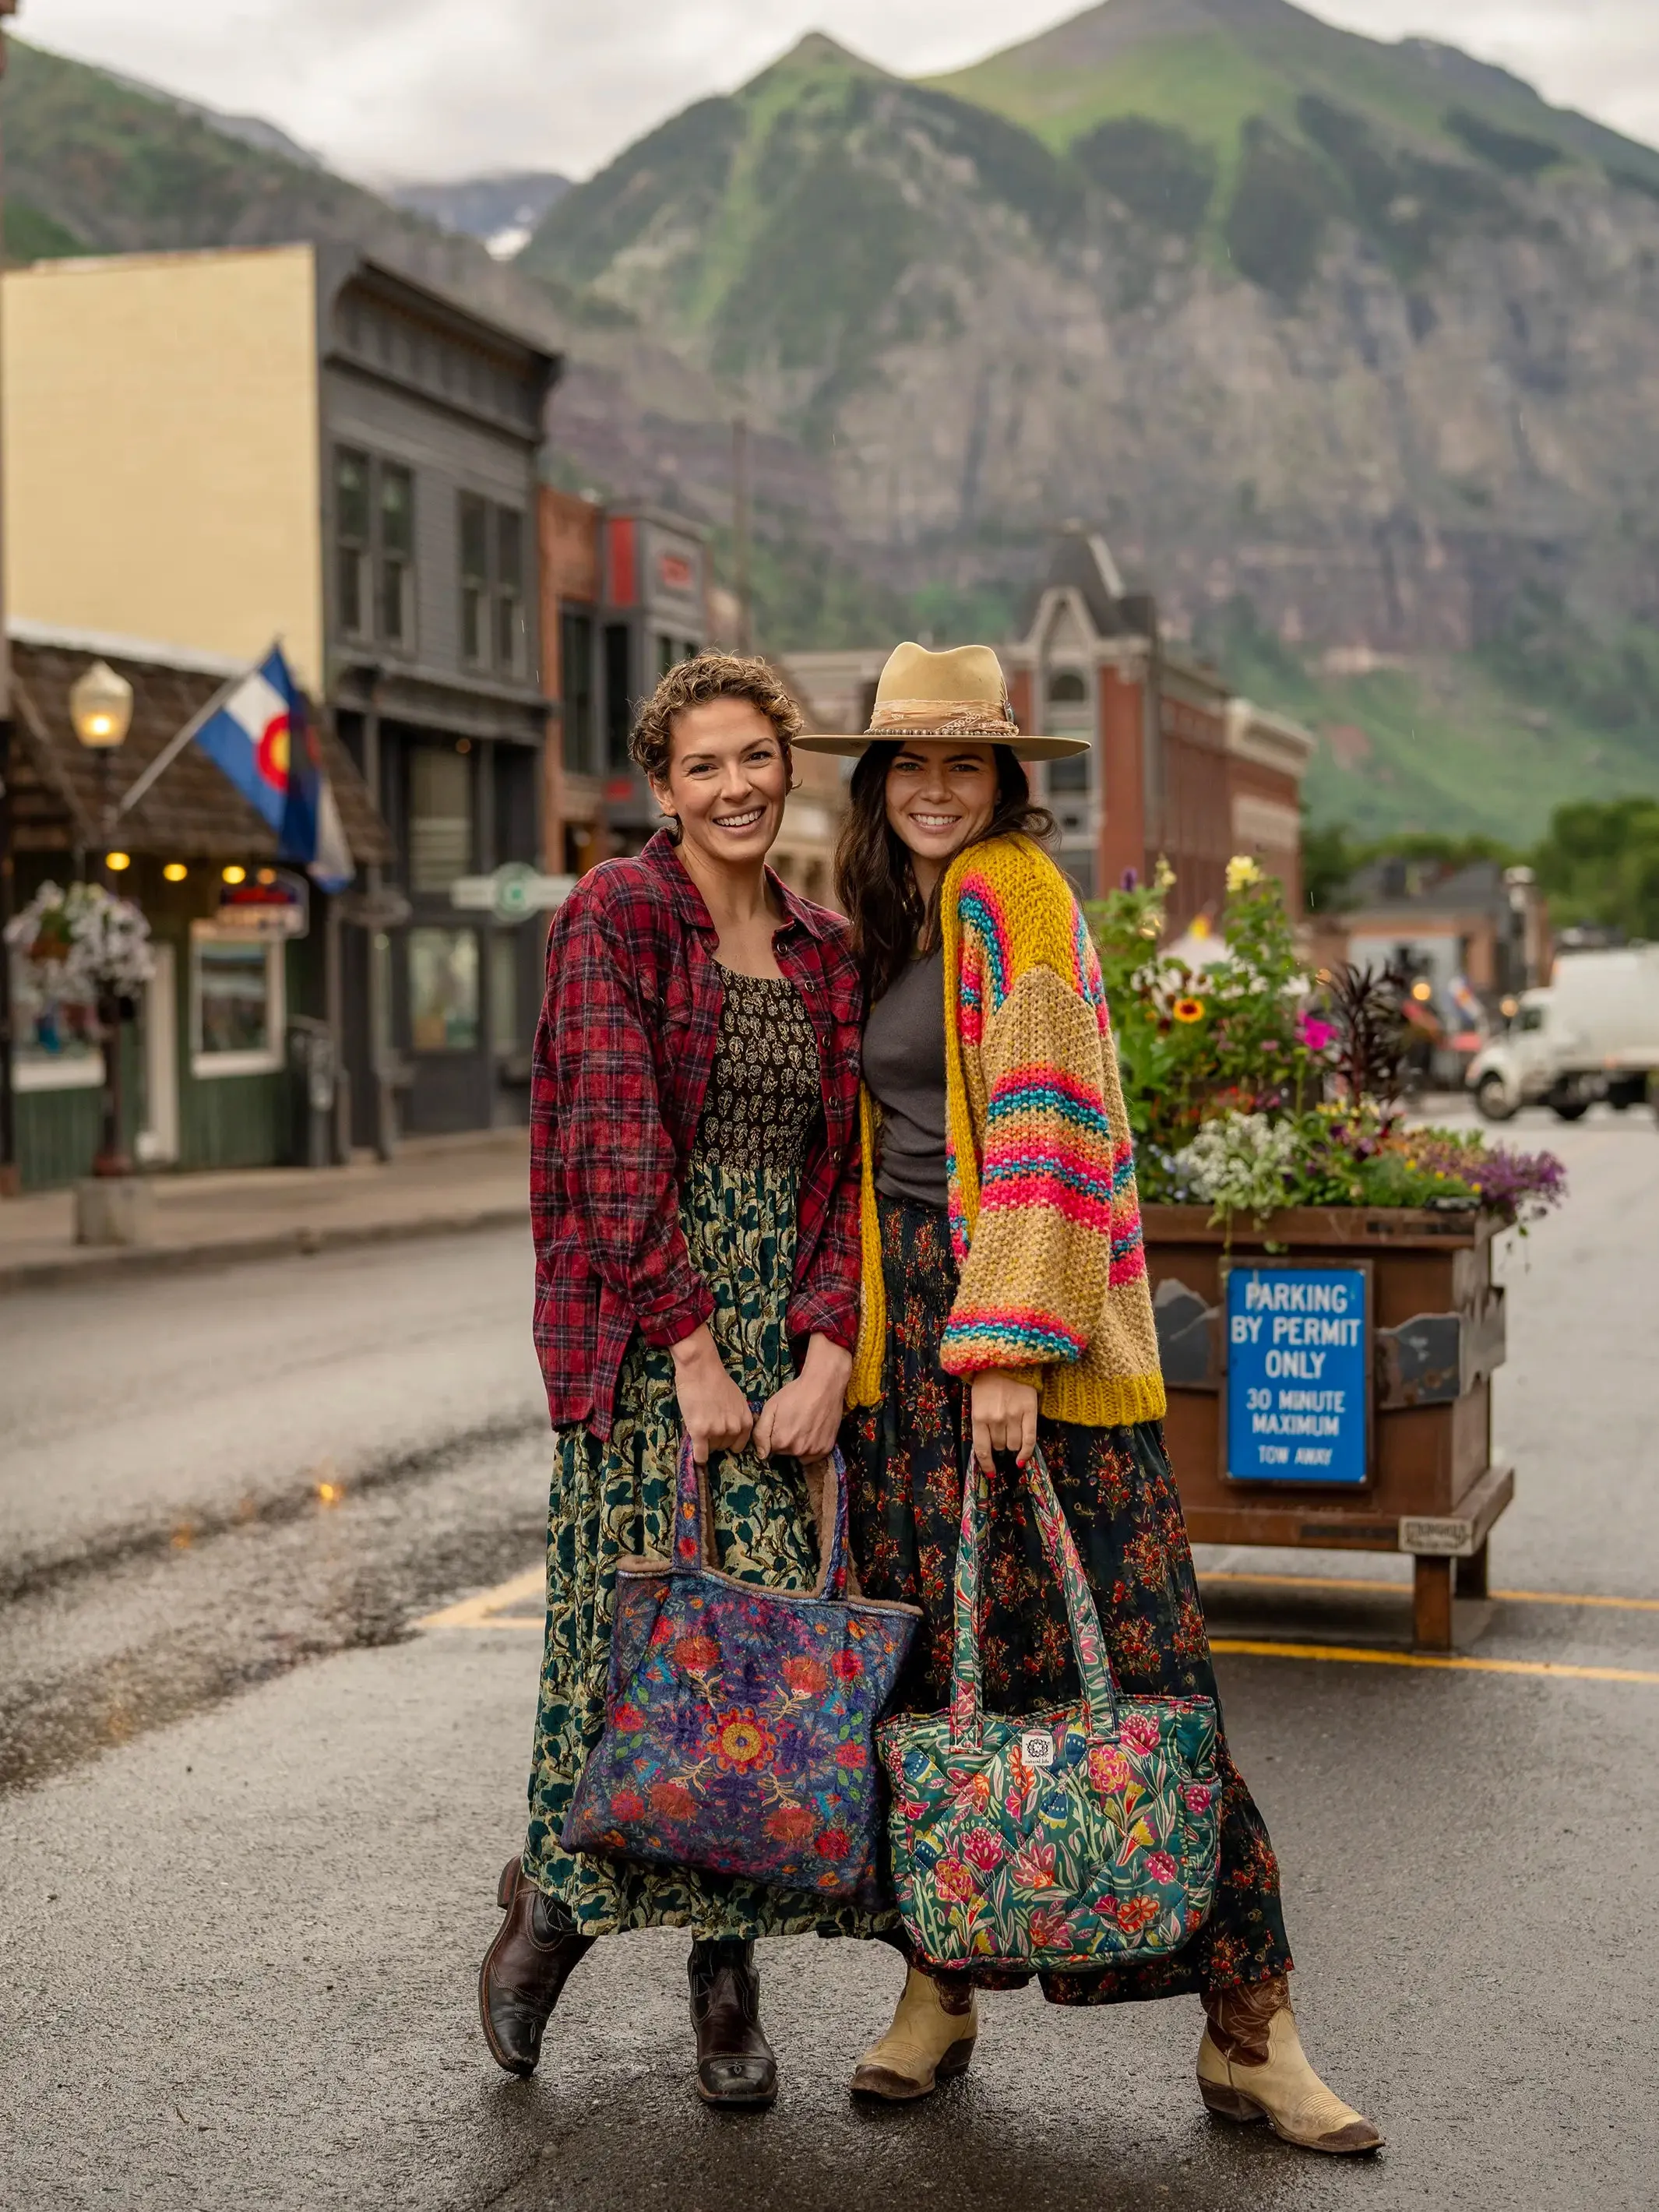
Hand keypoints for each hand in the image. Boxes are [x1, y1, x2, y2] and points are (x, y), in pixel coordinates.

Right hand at [670, 1325, 752, 1465]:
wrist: (701, 1369)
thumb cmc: (718, 1382)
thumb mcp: (737, 1401)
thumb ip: (737, 1418)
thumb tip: (731, 1434)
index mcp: (746, 1422)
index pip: (738, 1446)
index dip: (727, 1441)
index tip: (719, 1436)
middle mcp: (734, 1429)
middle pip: (723, 1448)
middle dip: (715, 1440)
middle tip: (706, 1425)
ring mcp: (717, 1431)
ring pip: (711, 1450)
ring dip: (704, 1443)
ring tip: (699, 1425)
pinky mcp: (700, 1432)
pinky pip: (700, 1455)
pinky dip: (698, 1457)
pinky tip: (696, 1452)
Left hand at [754, 1335, 852, 1461]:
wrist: (823, 1385)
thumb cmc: (795, 1394)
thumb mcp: (770, 1408)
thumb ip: (760, 1433)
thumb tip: (762, 1455)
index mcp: (781, 1442)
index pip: (770, 1449)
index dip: (774, 1435)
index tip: (781, 1423)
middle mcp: (798, 1451)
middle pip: (786, 1452)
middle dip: (786, 1440)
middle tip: (793, 1421)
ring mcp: (814, 1451)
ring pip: (800, 1454)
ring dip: (799, 1445)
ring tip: (804, 1425)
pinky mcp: (827, 1449)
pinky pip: (814, 1455)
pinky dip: (812, 1447)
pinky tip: (813, 1431)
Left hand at [969, 1368, 1039, 1473]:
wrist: (1006, 1359)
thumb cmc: (987, 1381)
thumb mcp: (976, 1401)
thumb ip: (981, 1423)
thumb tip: (989, 1450)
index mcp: (979, 1416)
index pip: (982, 1449)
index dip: (986, 1464)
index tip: (990, 1472)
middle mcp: (996, 1419)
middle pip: (1000, 1446)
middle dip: (999, 1445)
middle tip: (1001, 1433)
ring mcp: (1014, 1416)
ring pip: (1014, 1445)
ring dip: (1012, 1445)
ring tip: (1011, 1432)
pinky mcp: (1030, 1411)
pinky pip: (1030, 1439)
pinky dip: (1026, 1452)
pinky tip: (1023, 1459)